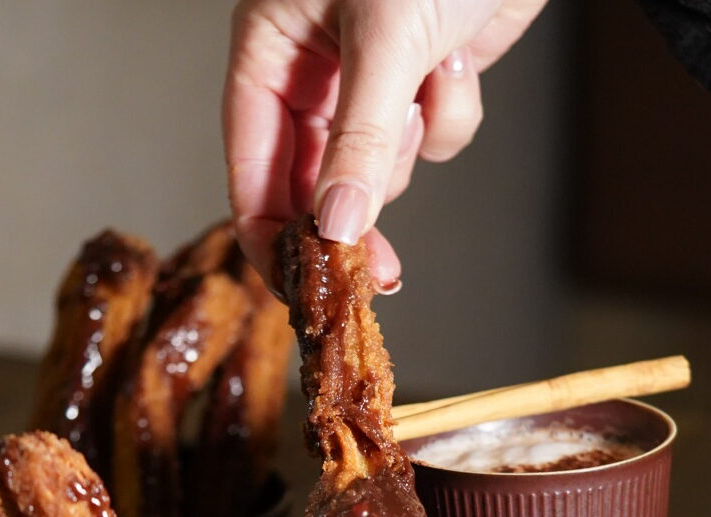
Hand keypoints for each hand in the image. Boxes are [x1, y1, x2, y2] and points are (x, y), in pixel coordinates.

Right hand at [224, 0, 547, 289]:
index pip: (251, 164)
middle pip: (315, 184)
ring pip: (381, 167)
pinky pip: (435, 137)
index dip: (271, 233)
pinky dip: (453, 111)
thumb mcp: (384, 35)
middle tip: (378, 273)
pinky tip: (459, 56)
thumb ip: (359, 136)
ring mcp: (372, 79)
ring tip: (429, 76)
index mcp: (271, 47)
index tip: (298, 287)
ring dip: (412, 144)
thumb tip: (337, 226)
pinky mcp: (426, 81)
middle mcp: (315, 69)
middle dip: (352, 219)